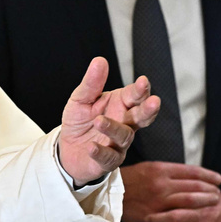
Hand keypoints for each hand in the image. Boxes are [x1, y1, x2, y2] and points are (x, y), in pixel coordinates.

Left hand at [58, 57, 159, 185]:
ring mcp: (119, 143)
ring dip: (113, 128)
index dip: (140, 90)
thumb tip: (100, 60)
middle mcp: (124, 123)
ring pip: (124, 136)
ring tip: (99, 121)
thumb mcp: (80, 99)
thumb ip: (92, 83)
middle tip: (153, 102)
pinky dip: (100, 152)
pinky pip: (108, 157)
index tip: (143, 81)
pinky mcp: (108, 160)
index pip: (135, 96)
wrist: (67, 148)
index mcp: (120, 104)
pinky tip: (92, 146)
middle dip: (148, 110)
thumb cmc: (80, 121)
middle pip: (141, 117)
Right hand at [120, 161, 220, 221]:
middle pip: (194, 186)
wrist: (110, 193)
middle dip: (210, 190)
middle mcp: (161, 183)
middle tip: (218, 193)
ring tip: (214, 203)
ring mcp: (158, 200)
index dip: (208, 176)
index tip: (218, 179)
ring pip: (190, 201)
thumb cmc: (131, 179)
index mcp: (160, 169)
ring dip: (205, 202)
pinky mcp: (155, 214)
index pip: (192, 171)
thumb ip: (168, 171)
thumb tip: (191, 176)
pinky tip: (199, 215)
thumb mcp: (148, 168)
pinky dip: (192, 215)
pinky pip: (178, 215)